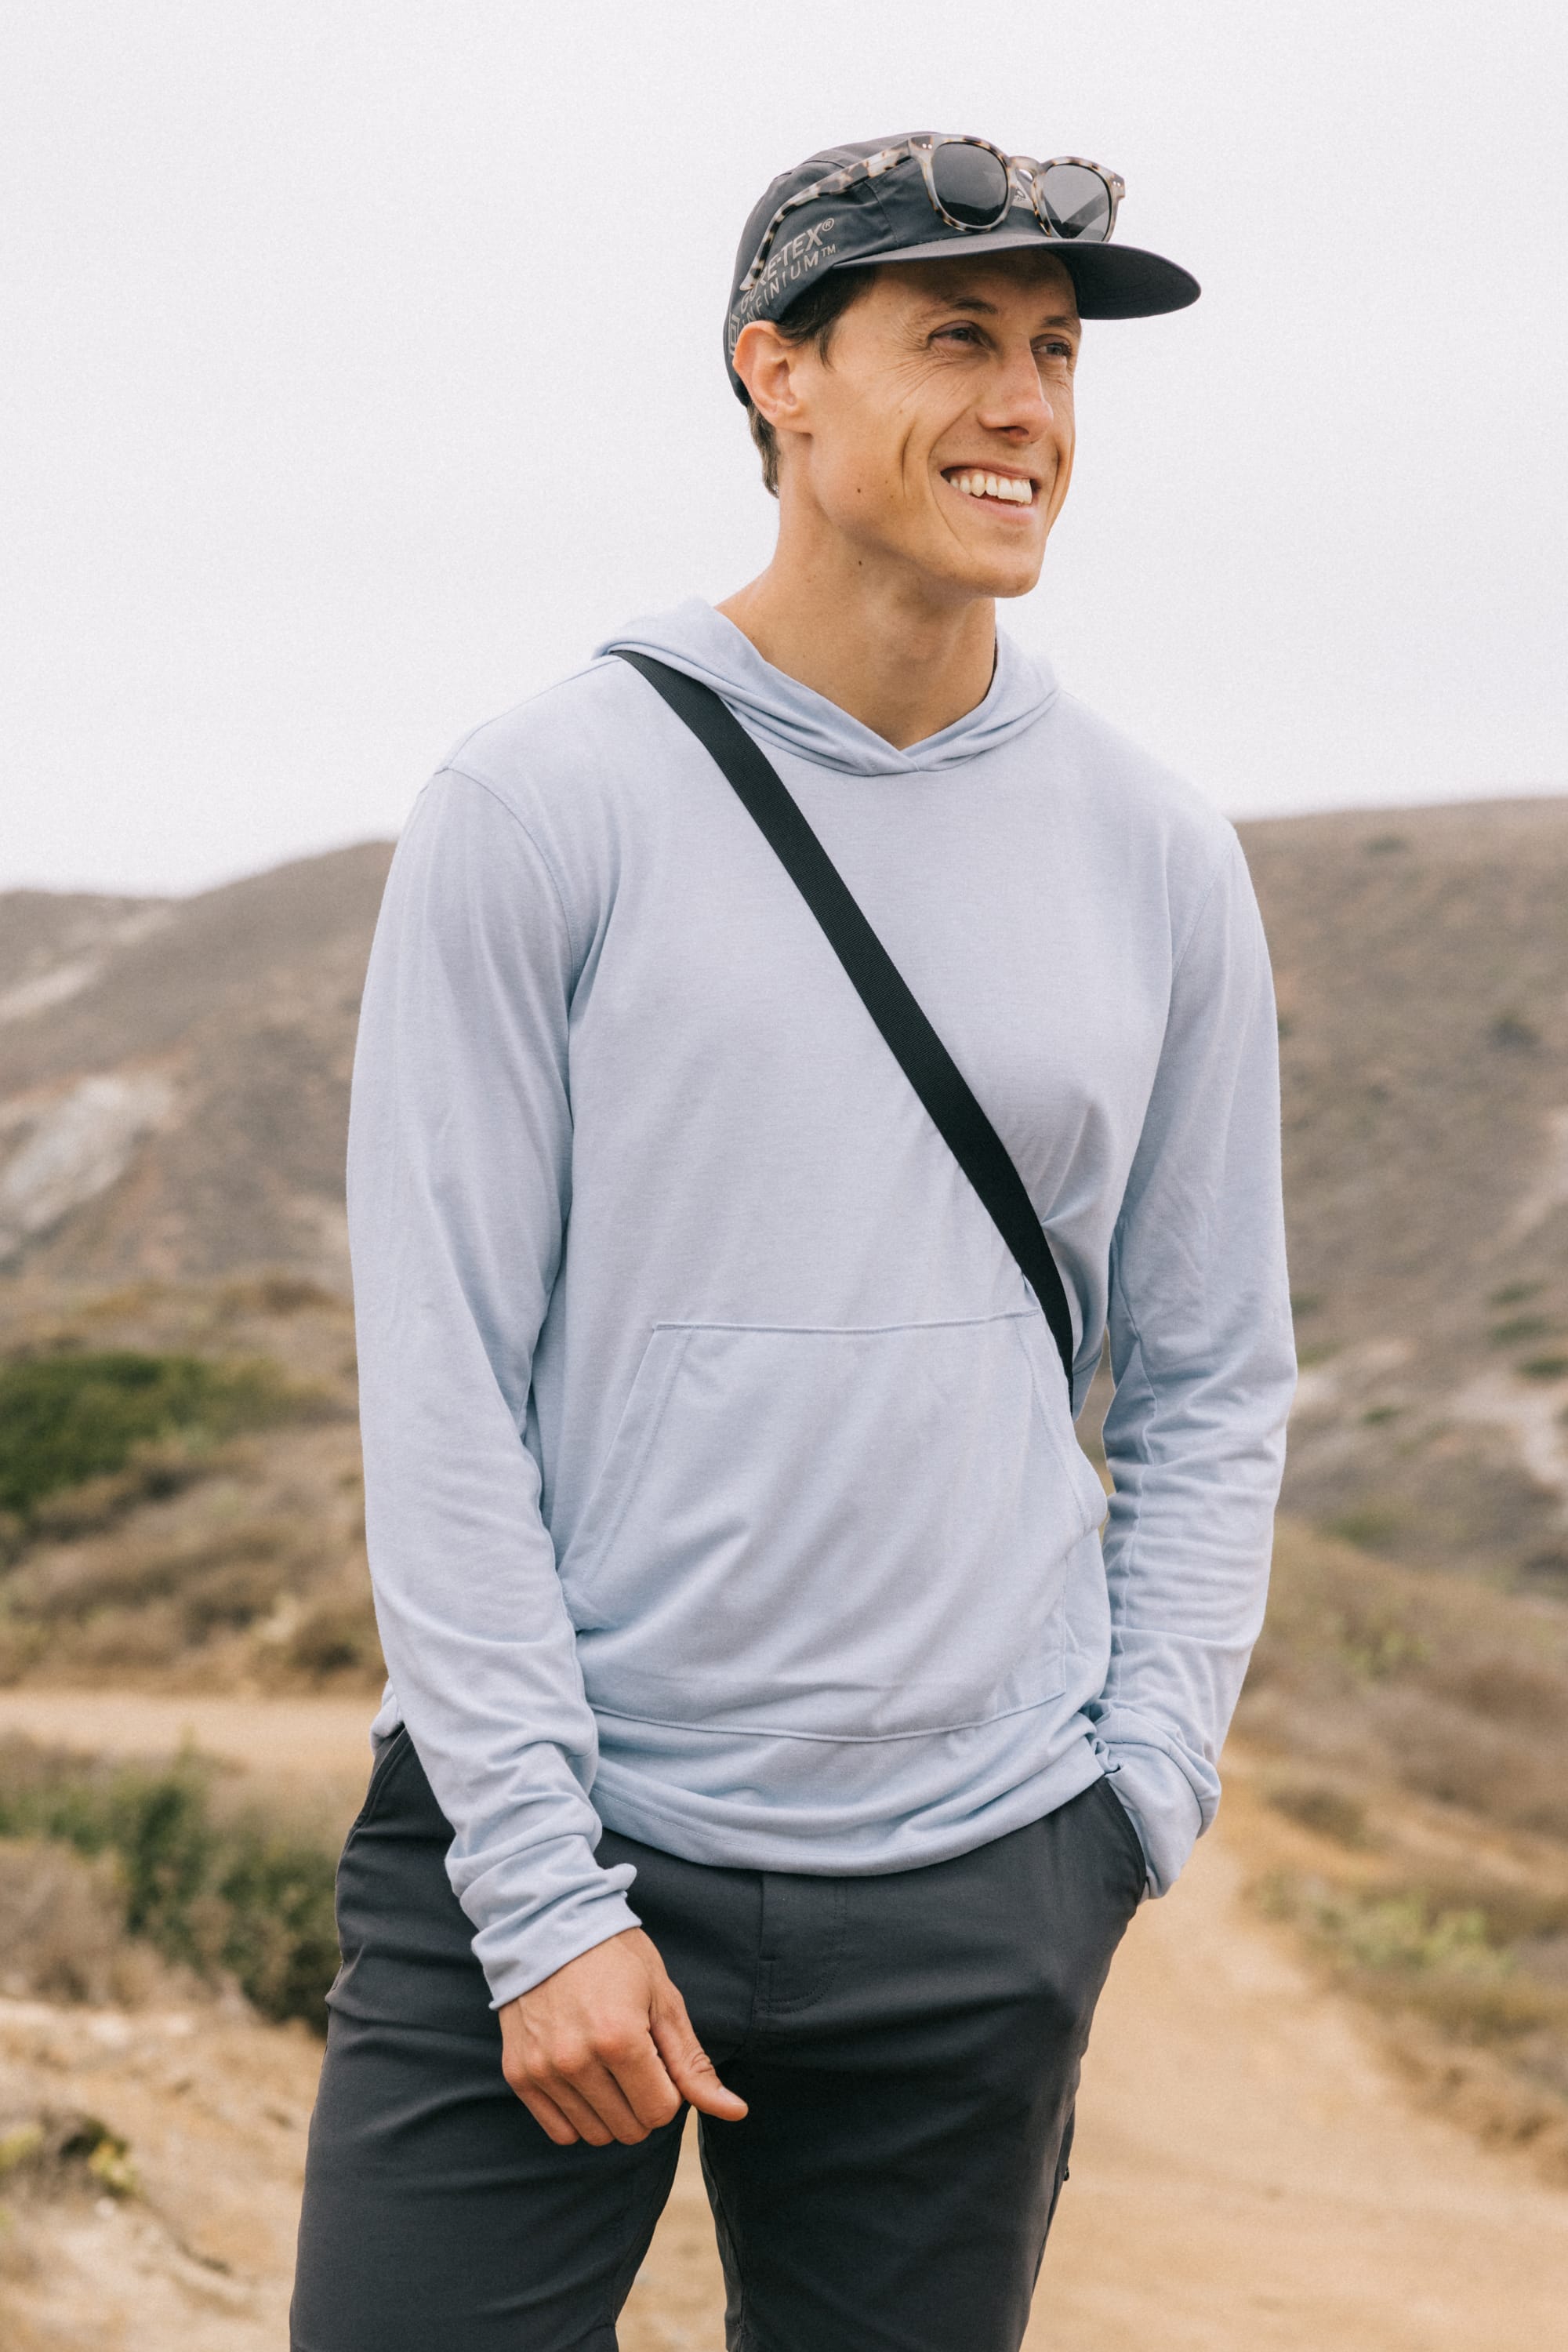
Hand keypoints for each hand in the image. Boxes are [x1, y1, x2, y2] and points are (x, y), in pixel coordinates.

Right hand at [499, 1927, 747, 2146]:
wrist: (549, 1923)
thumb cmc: (616, 1956)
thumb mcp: (664, 2000)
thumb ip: (693, 2064)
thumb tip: (737, 2113)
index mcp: (620, 2039)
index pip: (661, 2112)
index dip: (669, 2089)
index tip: (658, 2056)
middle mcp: (577, 2060)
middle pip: (630, 2129)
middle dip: (643, 2103)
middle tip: (635, 2060)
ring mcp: (542, 2069)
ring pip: (595, 2135)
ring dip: (611, 2113)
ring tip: (607, 2066)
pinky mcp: (519, 2073)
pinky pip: (559, 2131)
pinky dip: (578, 2116)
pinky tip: (583, 2079)